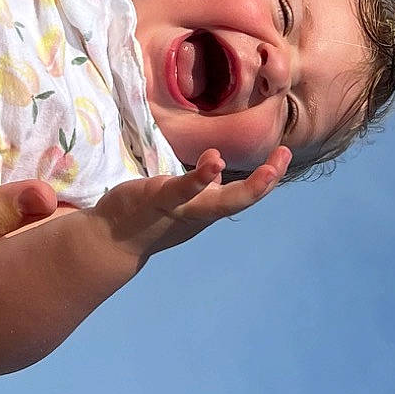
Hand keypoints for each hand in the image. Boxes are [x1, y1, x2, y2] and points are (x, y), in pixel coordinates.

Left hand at [91, 147, 291, 261]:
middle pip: (241, 200)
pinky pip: (184, 189)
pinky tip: (216, 161)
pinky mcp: (160, 199)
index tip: (282, 154)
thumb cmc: (146, 213)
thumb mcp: (180, 197)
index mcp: (206, 209)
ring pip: (221, 203)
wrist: (110, 239)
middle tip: (285, 156)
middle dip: (266, 182)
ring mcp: (182, 209)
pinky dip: (202, 178)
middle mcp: (200, 213)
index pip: (242, 193)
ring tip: (271, 169)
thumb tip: (218, 162)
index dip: (265, 177)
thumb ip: (202, 184)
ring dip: (250, 190)